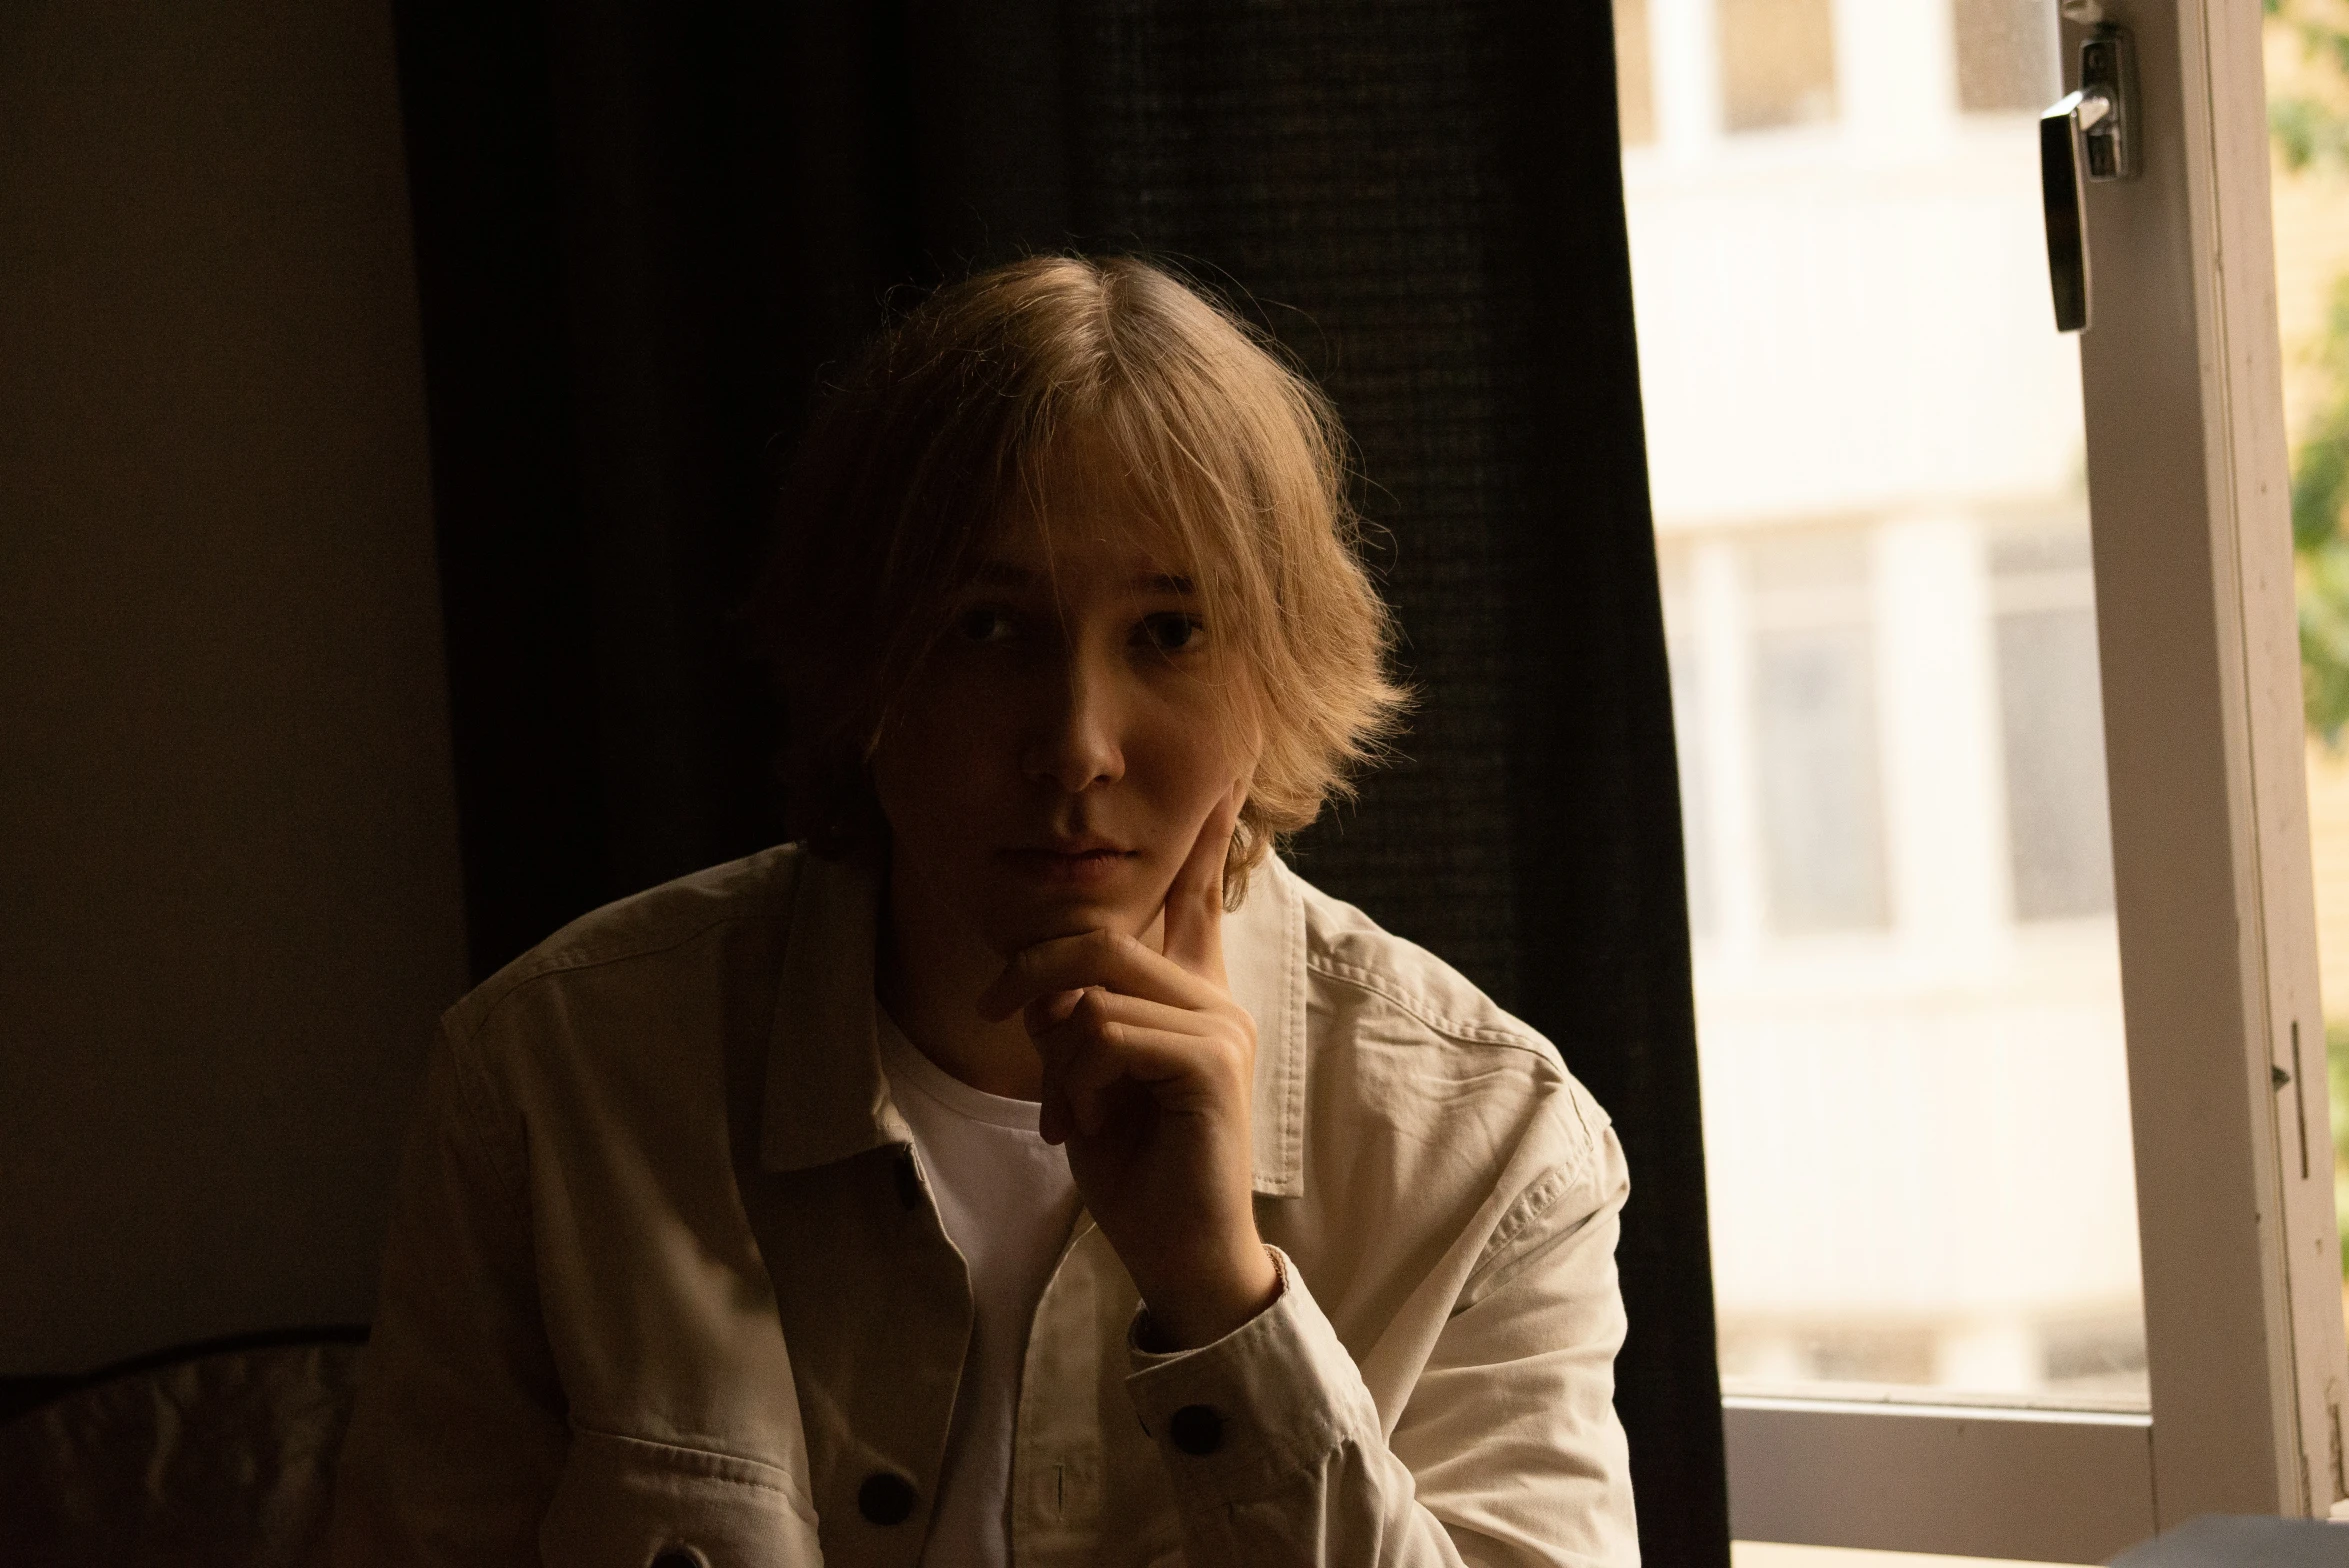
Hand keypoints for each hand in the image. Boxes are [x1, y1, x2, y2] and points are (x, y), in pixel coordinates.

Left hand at [977, 781, 1278, 1348]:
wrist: (1178, 1252)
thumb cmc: (1134, 1168)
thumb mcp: (1084, 1077)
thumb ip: (1077, 1015)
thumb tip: (1051, 985)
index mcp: (1191, 994)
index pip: (1198, 896)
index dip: (1208, 834)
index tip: (1224, 770)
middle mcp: (1215, 999)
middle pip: (1102, 936)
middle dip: (1032, 971)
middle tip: (996, 1011)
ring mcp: (1220, 1028)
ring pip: (1095, 989)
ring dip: (1056, 1058)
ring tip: (1069, 1112)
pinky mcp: (1210, 1064)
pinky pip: (1105, 1034)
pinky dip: (1075, 1082)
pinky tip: (1086, 1126)